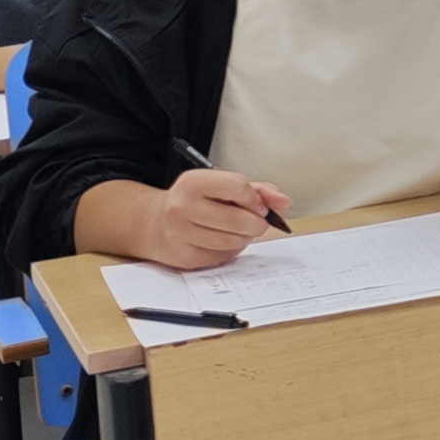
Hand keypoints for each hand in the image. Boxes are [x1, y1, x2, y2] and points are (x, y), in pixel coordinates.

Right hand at [148, 166, 291, 270]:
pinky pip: (222, 257)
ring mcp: (180, 233)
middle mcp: (182, 206)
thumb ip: (258, 191)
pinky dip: (231, 251)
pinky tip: (223, 242)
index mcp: (193, 182)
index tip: (258, 206)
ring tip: (239, 231)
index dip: (255, 199)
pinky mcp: (184, 256)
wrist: (156, 222)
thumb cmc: (197, 201)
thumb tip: (284, 202)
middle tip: (256, 223)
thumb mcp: (223, 186)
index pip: (238, 187)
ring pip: (232, 241)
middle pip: (239, 219)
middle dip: (256, 223)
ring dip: (245, 238)